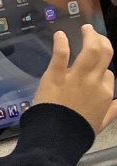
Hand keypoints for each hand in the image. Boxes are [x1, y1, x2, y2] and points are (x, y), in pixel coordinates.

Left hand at [33, 5, 116, 131]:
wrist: (57, 136)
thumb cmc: (77, 131)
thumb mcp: (101, 122)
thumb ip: (112, 111)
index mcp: (106, 93)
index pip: (108, 73)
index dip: (102, 69)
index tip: (94, 67)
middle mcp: (94, 81)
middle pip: (105, 54)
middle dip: (102, 41)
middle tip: (95, 34)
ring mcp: (75, 77)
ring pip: (90, 50)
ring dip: (89, 36)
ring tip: (86, 29)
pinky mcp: (55, 76)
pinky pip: (61, 55)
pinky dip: (61, 43)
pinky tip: (59, 35)